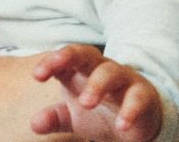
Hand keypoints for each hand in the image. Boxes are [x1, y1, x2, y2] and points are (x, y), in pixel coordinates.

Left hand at [30, 44, 162, 141]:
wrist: (137, 122)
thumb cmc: (100, 112)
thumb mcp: (73, 117)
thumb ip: (54, 118)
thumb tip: (35, 124)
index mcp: (80, 70)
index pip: (64, 59)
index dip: (50, 62)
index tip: (37, 75)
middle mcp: (101, 69)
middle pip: (86, 54)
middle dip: (70, 57)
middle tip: (56, 72)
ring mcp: (124, 79)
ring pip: (111, 72)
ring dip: (97, 85)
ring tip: (86, 104)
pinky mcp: (144, 95)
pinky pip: (137, 97)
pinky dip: (130, 110)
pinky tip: (121, 125)